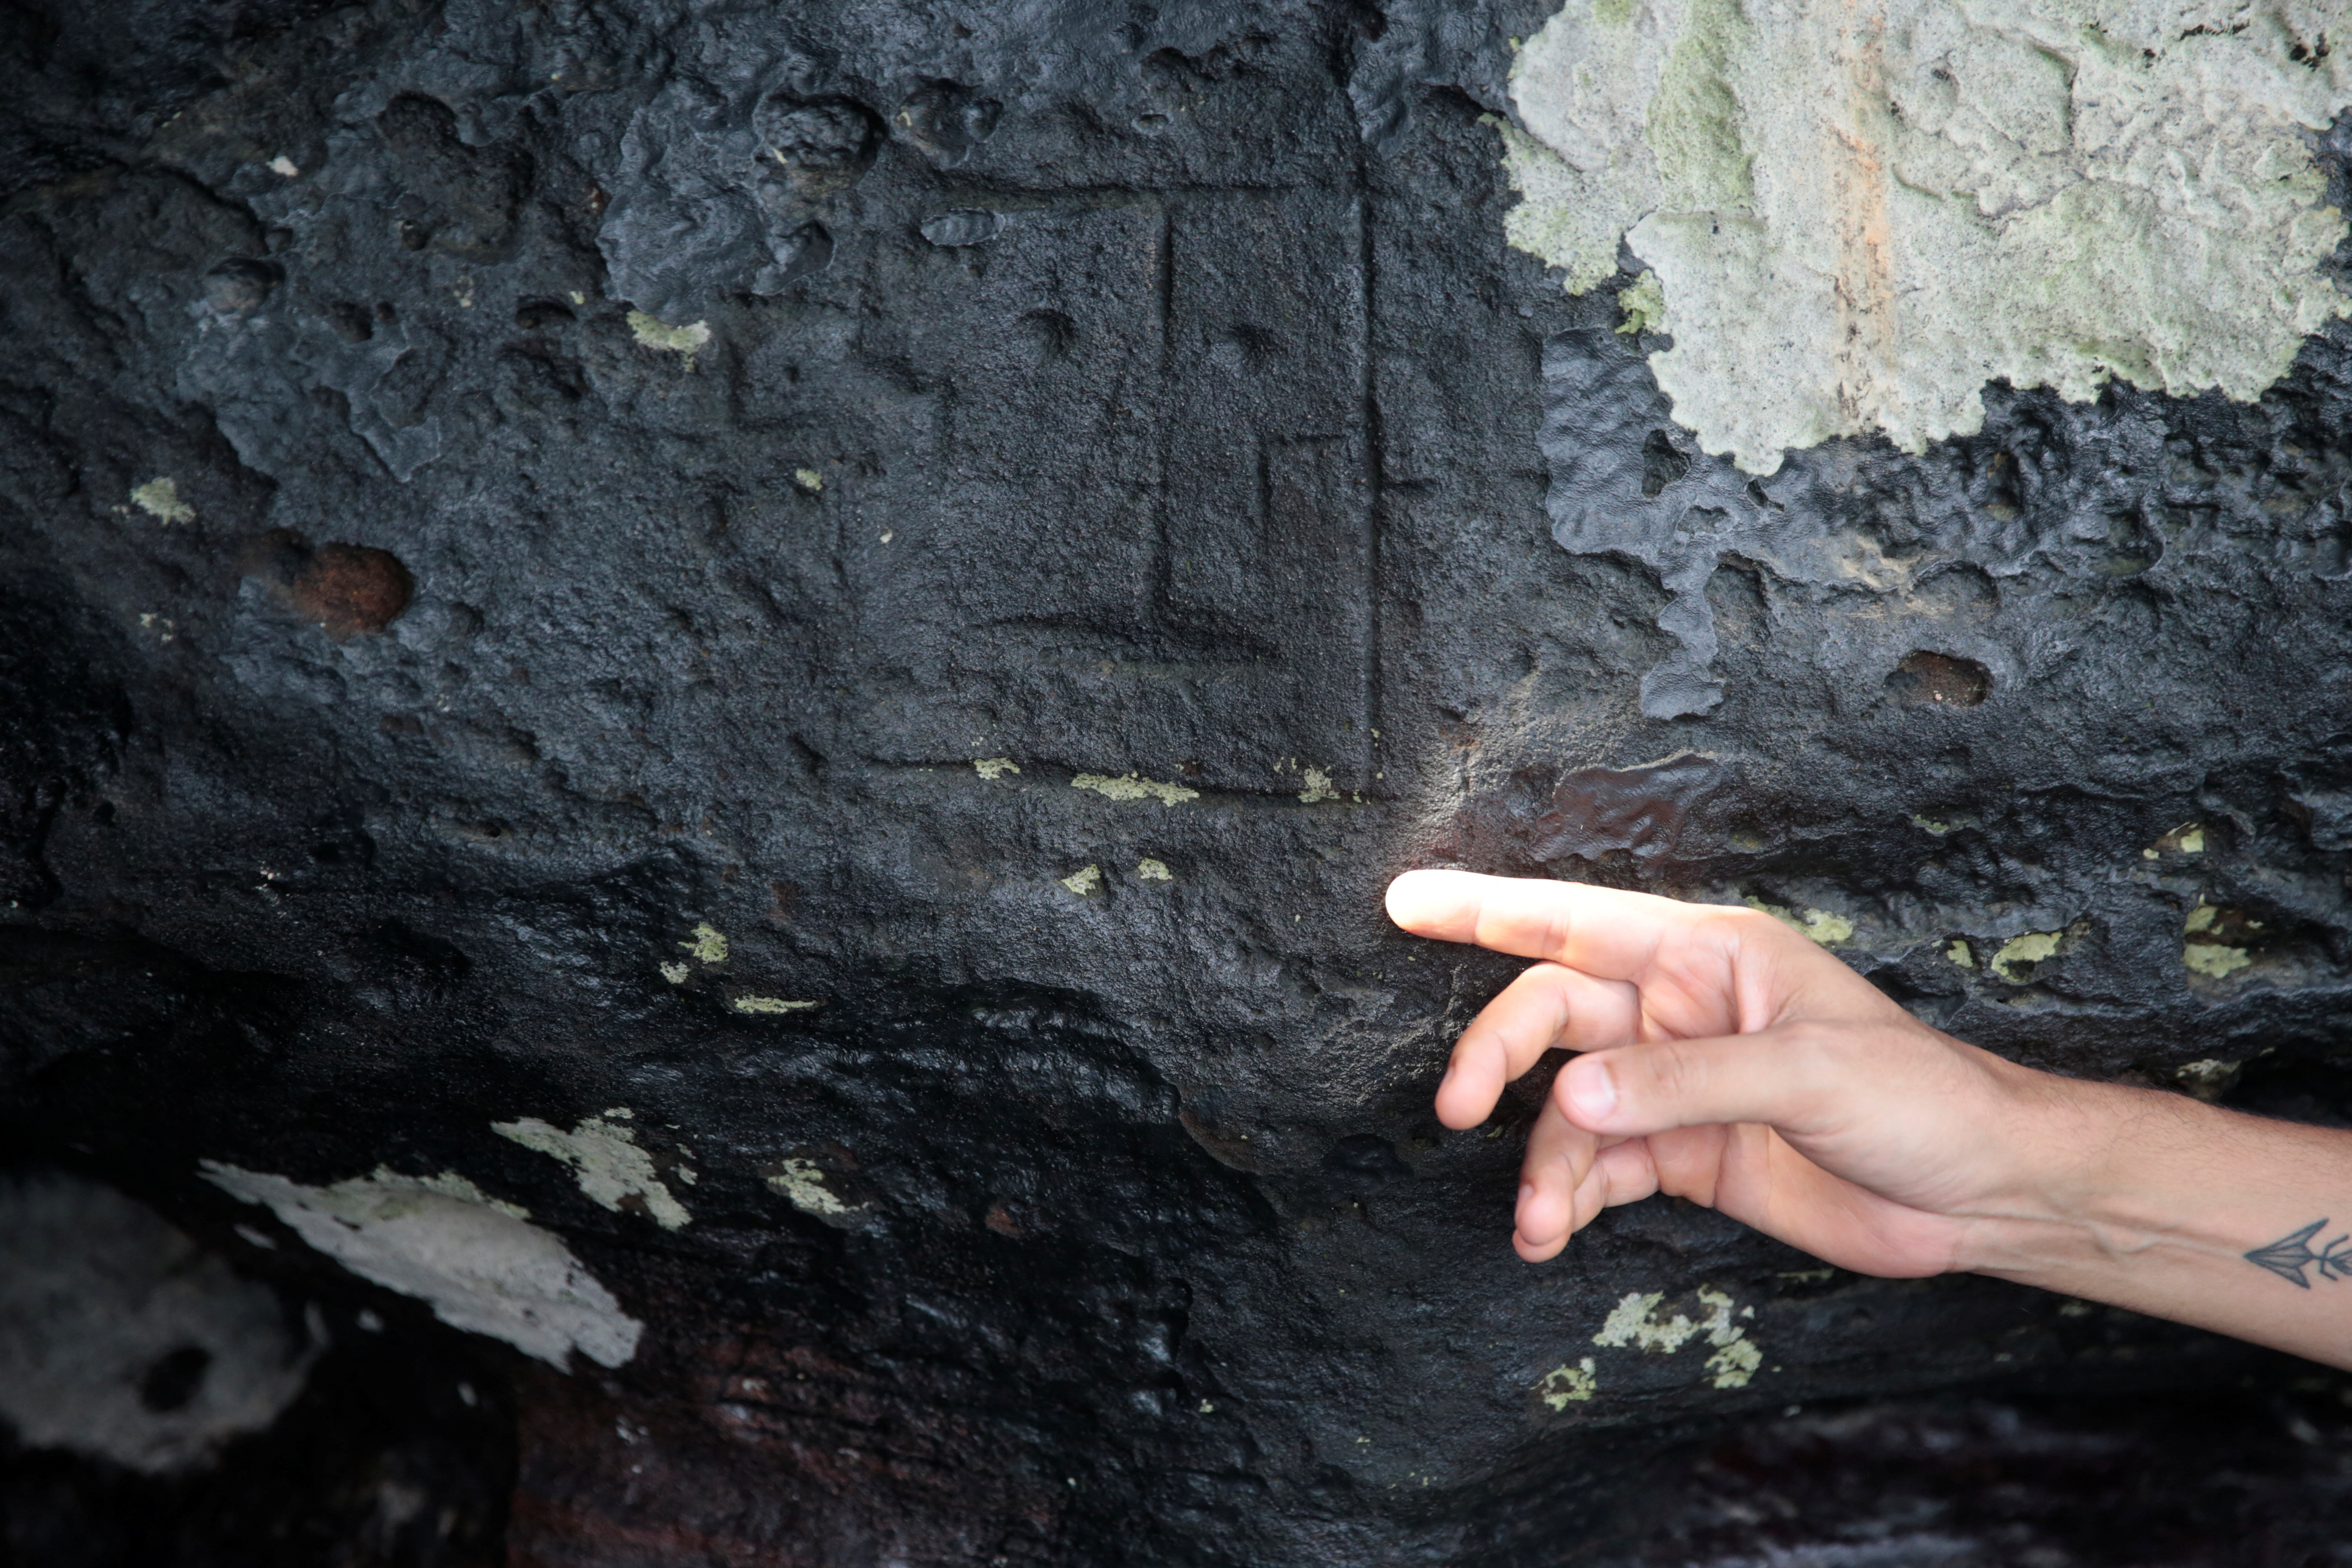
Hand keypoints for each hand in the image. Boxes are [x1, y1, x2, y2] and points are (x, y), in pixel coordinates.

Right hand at [1385, 870, 2093, 1274]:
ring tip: (1536, 1220)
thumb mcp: (1807, 1074)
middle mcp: (1677, 1012)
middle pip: (1550, 1015)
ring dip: (1539, 1162)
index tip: (1403, 902)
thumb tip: (1570, 1097)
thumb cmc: (1916, 1099)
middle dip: (1493, 1057)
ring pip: (1565, 1109)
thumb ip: (1682, 1082)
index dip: (1484, 908)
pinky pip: (1596, 1168)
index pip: (1574, 919)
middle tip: (1453, 1109)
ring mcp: (1674, 1087)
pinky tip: (1550, 1234)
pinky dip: (1565, 1200)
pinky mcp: (1682, 1156)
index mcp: (1708, 957)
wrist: (1975, 1195)